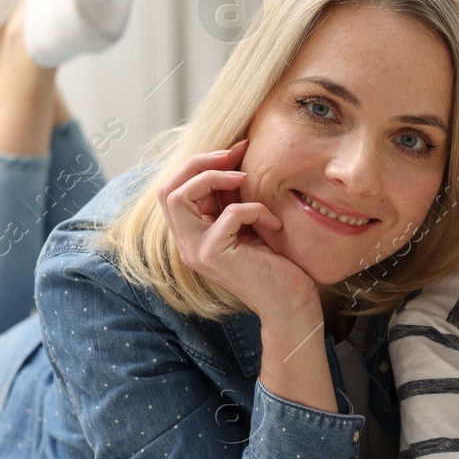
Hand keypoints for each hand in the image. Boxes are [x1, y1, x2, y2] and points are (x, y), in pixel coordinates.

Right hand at [157, 140, 318, 323]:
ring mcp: (197, 251)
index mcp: (192, 235)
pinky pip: (229, 214)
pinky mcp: (214, 255)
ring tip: (246, 179)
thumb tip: (235, 155)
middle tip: (235, 155)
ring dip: (215, 178)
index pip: (174, 190)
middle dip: (199, 163)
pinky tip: (274, 224)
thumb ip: (233, 198)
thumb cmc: (277, 266)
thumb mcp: (249, 224)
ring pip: (179, 196)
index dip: (200, 164)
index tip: (235, 152)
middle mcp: (187, 244)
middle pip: (167, 189)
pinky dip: (255, 209)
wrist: (291, 306)